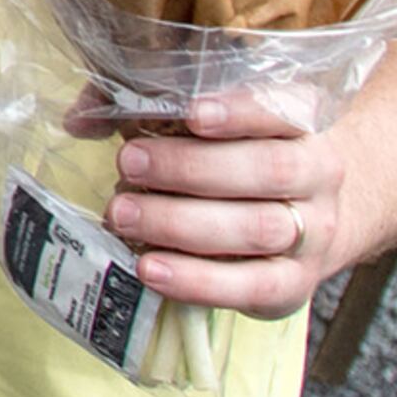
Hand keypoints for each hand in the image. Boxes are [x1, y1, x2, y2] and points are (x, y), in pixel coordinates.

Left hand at [105, 96, 359, 317]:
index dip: (241, 111)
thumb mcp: (213, 127)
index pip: (282, 110)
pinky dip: (198, 280)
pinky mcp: (296, 284)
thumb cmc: (243, 158)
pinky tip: (151, 269)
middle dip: (190, 167)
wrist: (315, 217)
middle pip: (268, 170)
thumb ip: (148, 111)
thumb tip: (79, 119)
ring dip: (182, 223)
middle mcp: (318, 175)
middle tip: (127, 163)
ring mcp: (313, 234)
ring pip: (259, 228)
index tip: (192, 112)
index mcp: (302, 125)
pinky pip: (253, 286)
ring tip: (123, 214)